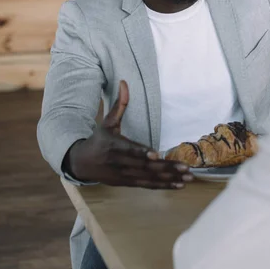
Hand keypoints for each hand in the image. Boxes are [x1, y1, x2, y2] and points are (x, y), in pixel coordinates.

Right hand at [64, 81, 193, 188]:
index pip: (130, 150)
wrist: (82, 163)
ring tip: (187, 178)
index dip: (142, 153)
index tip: (156, 155)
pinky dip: (163, 186)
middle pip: (145, 167)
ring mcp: (124, 176)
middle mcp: (120, 163)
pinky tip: (178, 185)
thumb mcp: (107, 122)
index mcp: (115, 145)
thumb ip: (119, 104)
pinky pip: (147, 186)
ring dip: (170, 179)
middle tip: (186, 168)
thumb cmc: (99, 139)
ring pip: (149, 179)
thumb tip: (124, 82)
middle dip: (166, 168)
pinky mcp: (128, 183)